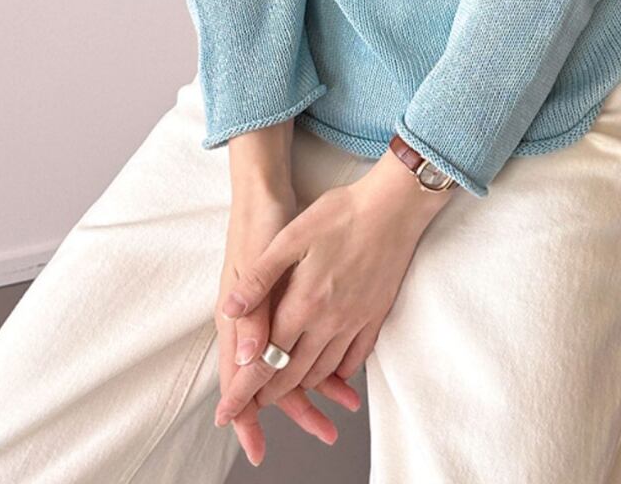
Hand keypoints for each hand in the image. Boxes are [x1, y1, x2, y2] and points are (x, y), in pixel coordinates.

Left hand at [215, 185, 362, 465]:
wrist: (395, 206)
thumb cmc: (340, 214)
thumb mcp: (291, 237)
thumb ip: (260, 277)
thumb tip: (230, 309)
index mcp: (304, 302)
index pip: (266, 358)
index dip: (243, 389)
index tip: (226, 414)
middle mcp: (330, 321)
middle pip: (294, 373)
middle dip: (270, 394)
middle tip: (253, 405)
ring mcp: (356, 320)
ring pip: (324, 370)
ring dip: (302, 387)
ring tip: (286, 392)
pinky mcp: (376, 315)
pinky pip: (356, 358)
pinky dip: (339, 372)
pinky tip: (332, 373)